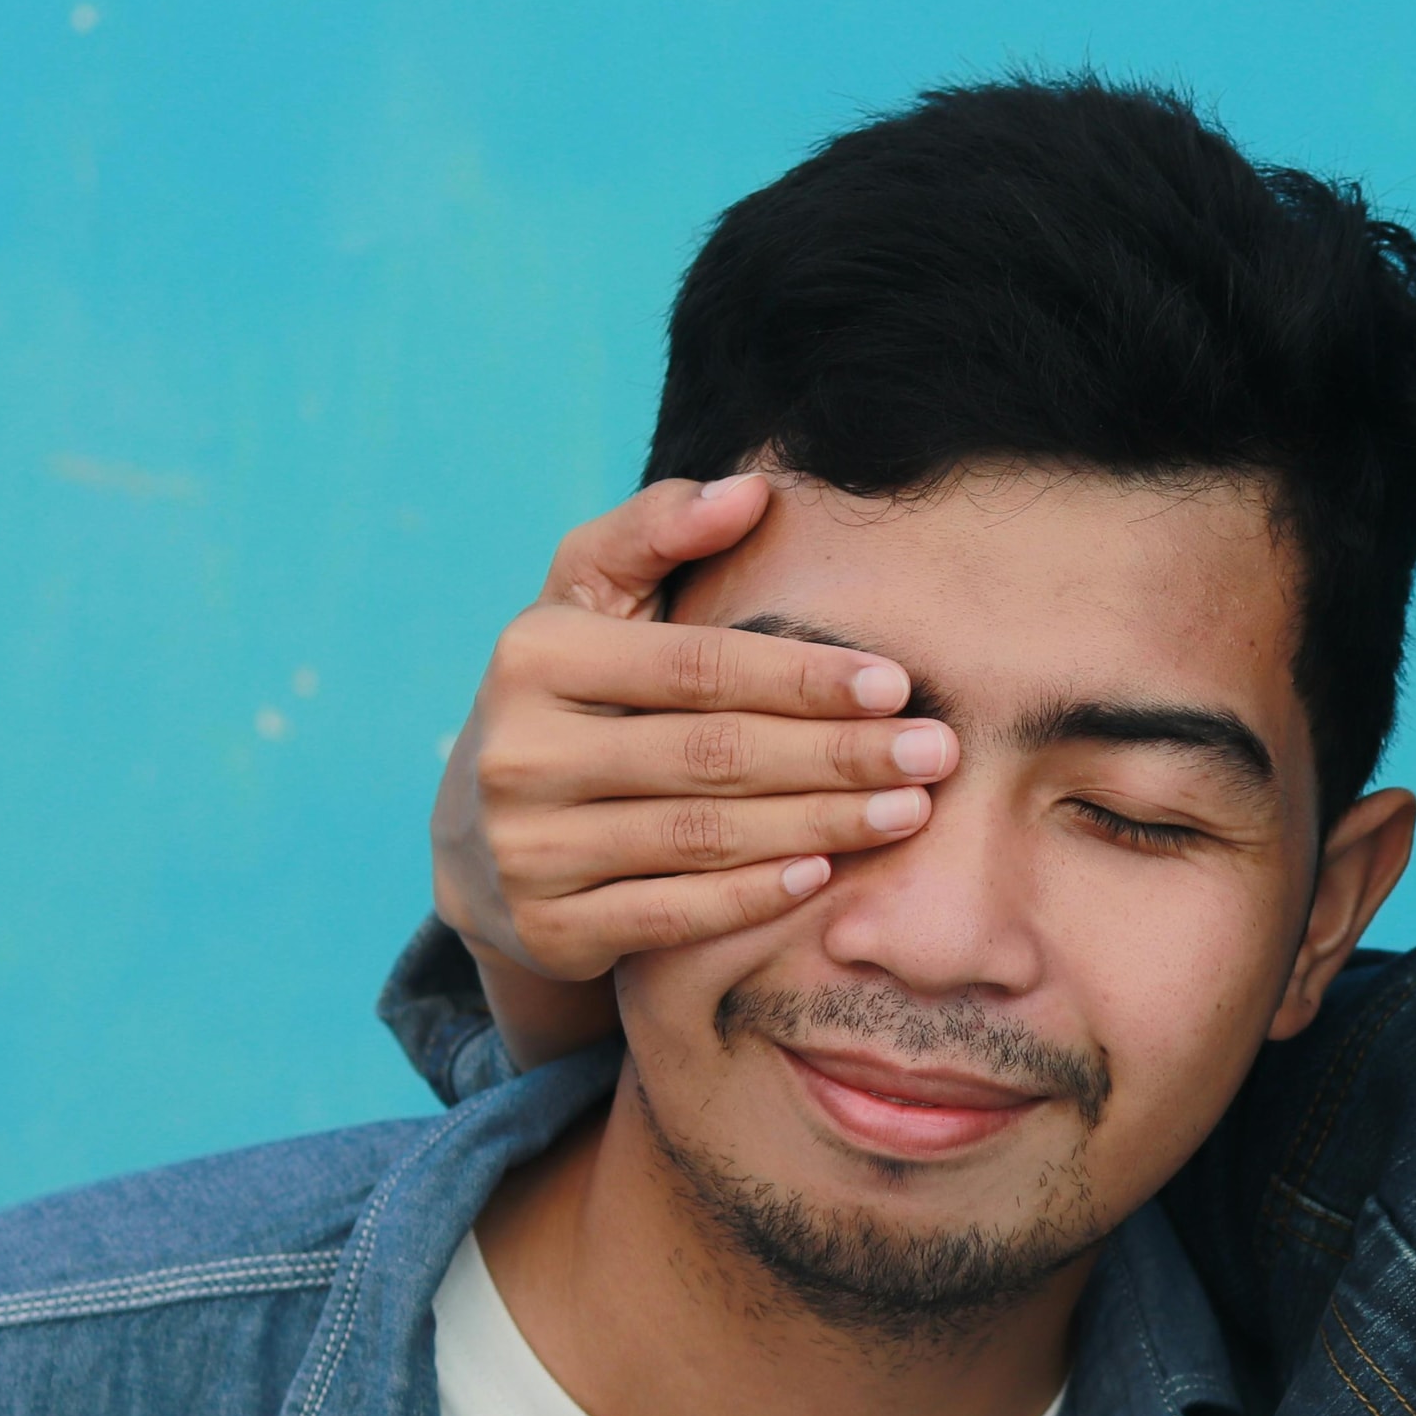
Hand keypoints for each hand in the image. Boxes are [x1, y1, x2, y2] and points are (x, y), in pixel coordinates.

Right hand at [432, 474, 955, 1057]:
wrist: (479, 841)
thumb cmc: (571, 697)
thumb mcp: (588, 602)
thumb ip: (656, 533)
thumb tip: (752, 489)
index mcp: (537, 656)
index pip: (696, 667)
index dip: (802, 677)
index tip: (897, 683)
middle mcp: (521, 752)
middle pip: (713, 755)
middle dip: (838, 754)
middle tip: (937, 754)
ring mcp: (531, 848)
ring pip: (704, 837)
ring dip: (820, 824)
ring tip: (909, 810)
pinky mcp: (550, 927)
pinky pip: (673, 915)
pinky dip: (753, 895)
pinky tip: (826, 875)